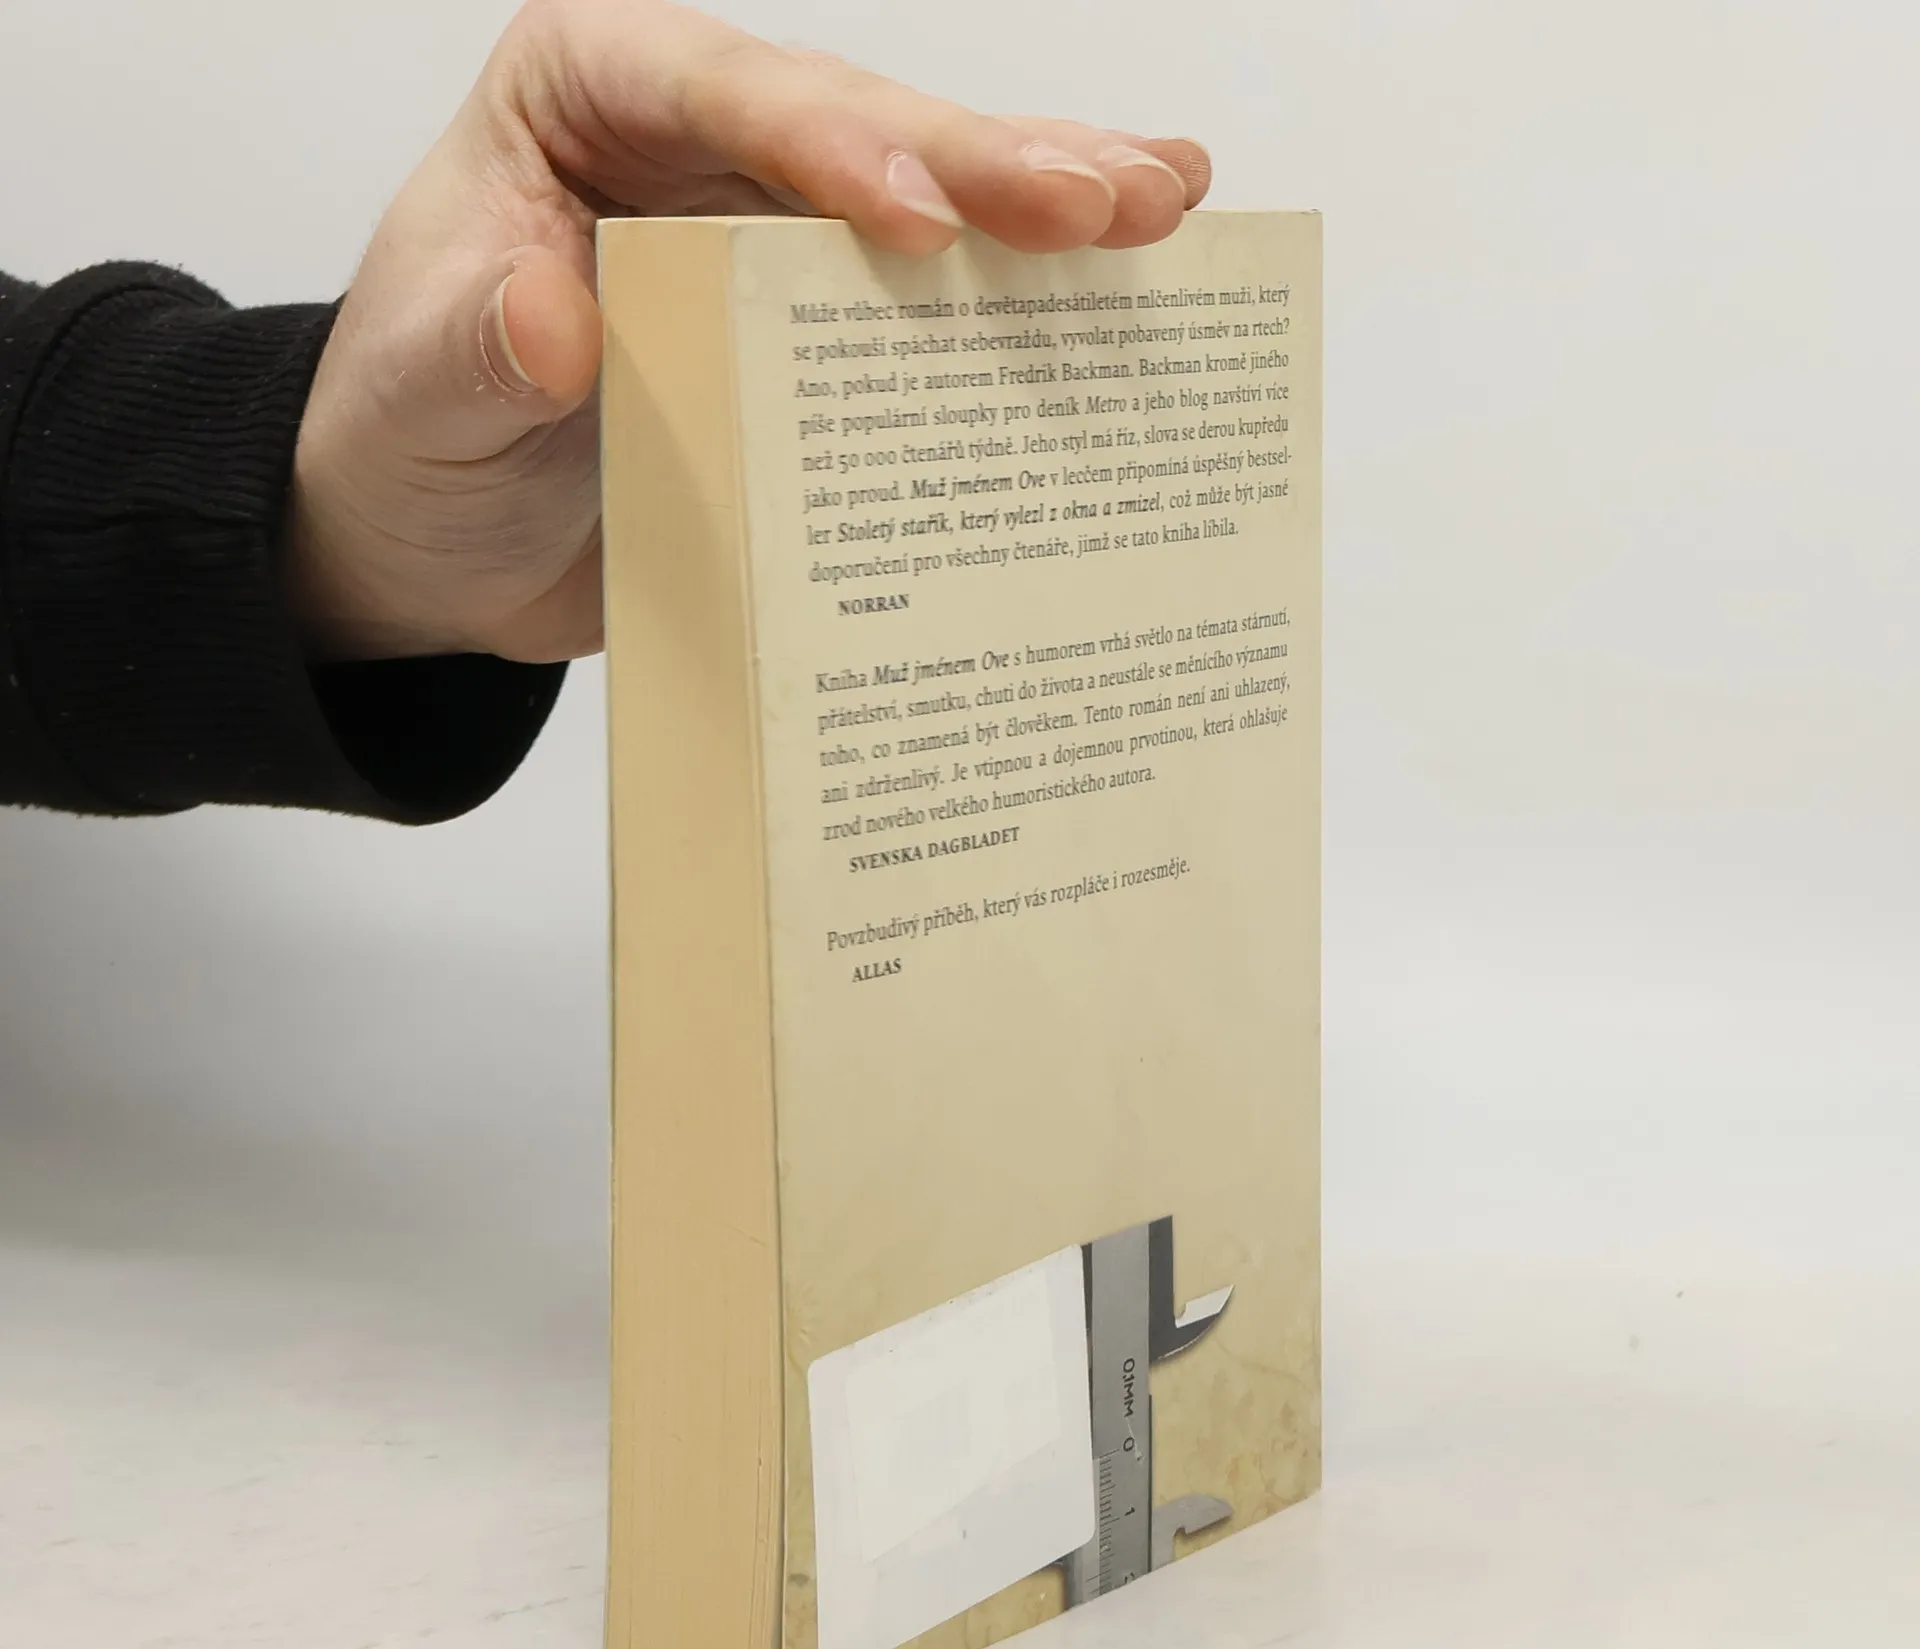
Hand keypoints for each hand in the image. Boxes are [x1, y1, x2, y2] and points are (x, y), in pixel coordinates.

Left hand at [283, 0, 1210, 664]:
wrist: (433, 542)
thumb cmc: (407, 438)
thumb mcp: (418, 394)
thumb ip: (475, 348)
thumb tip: (558, 327)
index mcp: (584, 98)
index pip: (717, 93)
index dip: (827, 147)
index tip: (917, 221)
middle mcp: (694, 142)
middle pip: (856, 128)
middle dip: (986, 164)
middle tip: (1109, 198)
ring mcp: (767, 231)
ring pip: (924, 195)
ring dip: (1044, 204)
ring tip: (1166, 207)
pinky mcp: (815, 330)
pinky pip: (929, 299)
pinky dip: (1022, 291)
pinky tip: (1126, 267)